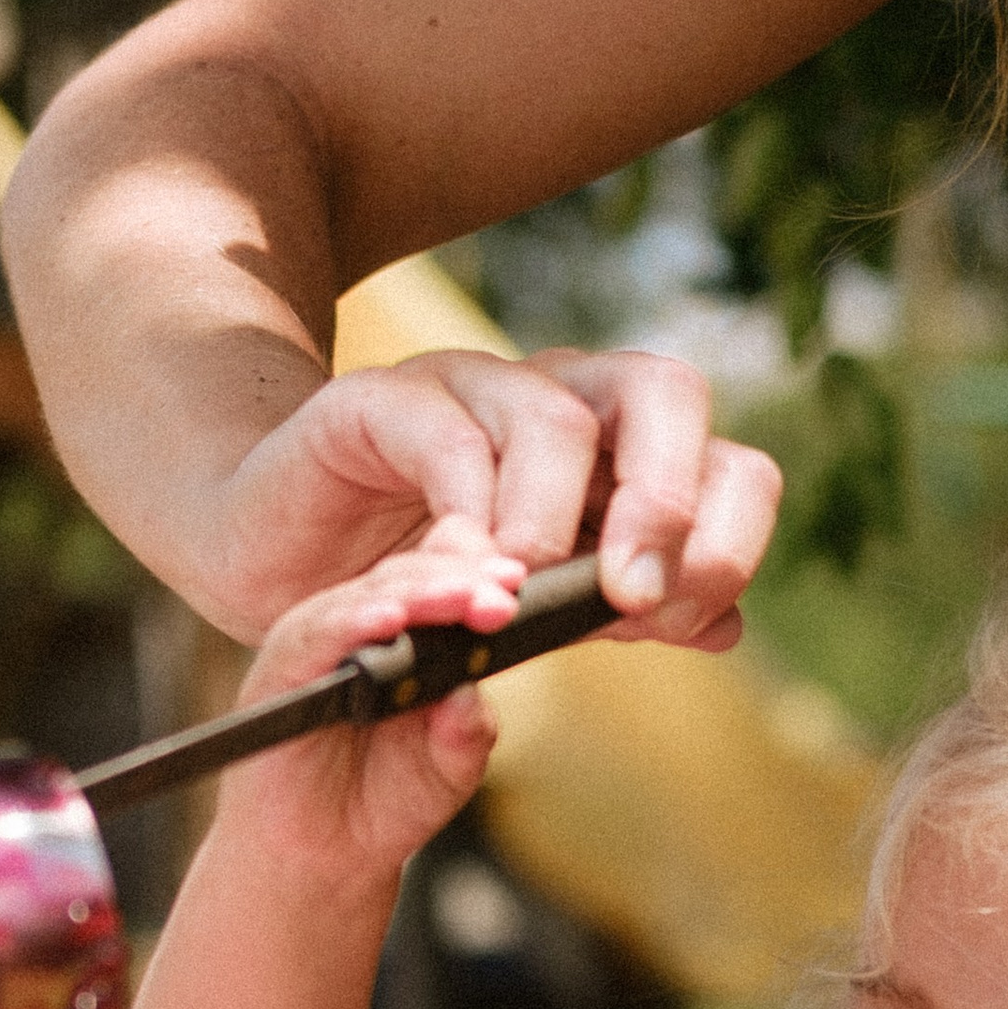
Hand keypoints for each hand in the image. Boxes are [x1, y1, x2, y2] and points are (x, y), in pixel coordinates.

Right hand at [203, 545, 519, 898]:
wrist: (325, 857)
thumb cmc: (387, 800)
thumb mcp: (451, 767)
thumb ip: (468, 730)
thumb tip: (472, 692)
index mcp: (408, 632)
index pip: (444, 578)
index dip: (480, 573)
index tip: (518, 584)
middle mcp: (361, 626)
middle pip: (410, 575)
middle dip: (461, 581)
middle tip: (502, 595)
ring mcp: (318, 643)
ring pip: (368, 595)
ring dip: (418, 594)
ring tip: (460, 599)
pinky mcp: (278, 670)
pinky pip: (315, 635)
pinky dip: (352, 623)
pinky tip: (387, 622)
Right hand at [207, 347, 780, 641]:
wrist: (280, 572)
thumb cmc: (419, 587)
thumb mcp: (539, 614)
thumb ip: (621, 612)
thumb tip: (725, 622)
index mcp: (618, 450)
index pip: (727, 460)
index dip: (728, 534)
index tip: (682, 616)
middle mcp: (557, 397)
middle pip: (665, 391)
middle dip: (666, 499)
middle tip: (631, 593)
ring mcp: (470, 386)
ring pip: (555, 416)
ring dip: (554, 516)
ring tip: (522, 592)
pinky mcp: (380, 401)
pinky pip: (444, 433)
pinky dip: (465, 510)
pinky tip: (458, 574)